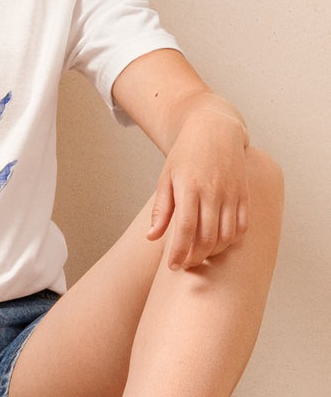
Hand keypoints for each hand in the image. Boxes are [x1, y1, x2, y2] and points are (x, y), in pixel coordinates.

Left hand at [147, 108, 249, 269]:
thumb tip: (151, 237)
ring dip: (214, 251)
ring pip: (227, 235)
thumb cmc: (185, 155)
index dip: (180, 252)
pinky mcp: (245, 194)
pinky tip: (219, 244)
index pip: (186, 229)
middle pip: (207, 237)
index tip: (173, 266)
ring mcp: (232, 193)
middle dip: (195, 256)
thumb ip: (161, 210)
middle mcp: (214, 191)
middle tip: (185, 265)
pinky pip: (242, 226)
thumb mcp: (166, 178)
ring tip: (199, 256)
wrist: (215, 130)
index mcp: (189, 187)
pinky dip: (232, 240)